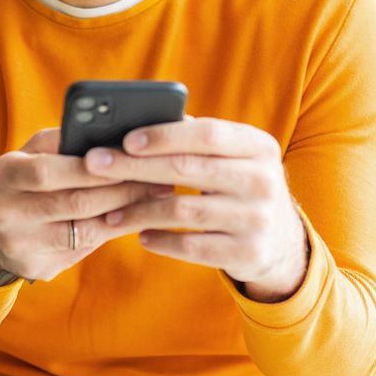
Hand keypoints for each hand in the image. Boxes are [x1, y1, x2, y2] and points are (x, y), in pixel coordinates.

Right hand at [0, 128, 173, 281]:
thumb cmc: (24, 179)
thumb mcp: (31, 154)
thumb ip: (63, 142)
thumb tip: (113, 132)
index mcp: (4, 175)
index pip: (50, 170)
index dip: (92, 167)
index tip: (132, 156)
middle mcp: (6, 213)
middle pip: (74, 203)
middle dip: (121, 190)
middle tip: (160, 178)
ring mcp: (19, 245)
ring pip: (84, 231)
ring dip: (125, 213)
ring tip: (155, 198)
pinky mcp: (35, 268)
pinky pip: (83, 251)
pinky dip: (112, 233)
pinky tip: (135, 220)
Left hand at [81, 117, 308, 301]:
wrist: (280, 242)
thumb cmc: (238, 186)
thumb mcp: (233, 158)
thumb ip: (195, 139)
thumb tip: (135, 122)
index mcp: (258, 146)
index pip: (208, 134)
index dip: (164, 136)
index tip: (125, 139)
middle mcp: (264, 180)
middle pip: (187, 169)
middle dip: (134, 167)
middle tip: (95, 166)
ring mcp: (258, 219)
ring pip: (183, 210)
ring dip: (139, 210)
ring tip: (110, 213)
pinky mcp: (249, 253)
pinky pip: (193, 246)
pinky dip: (162, 240)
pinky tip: (142, 236)